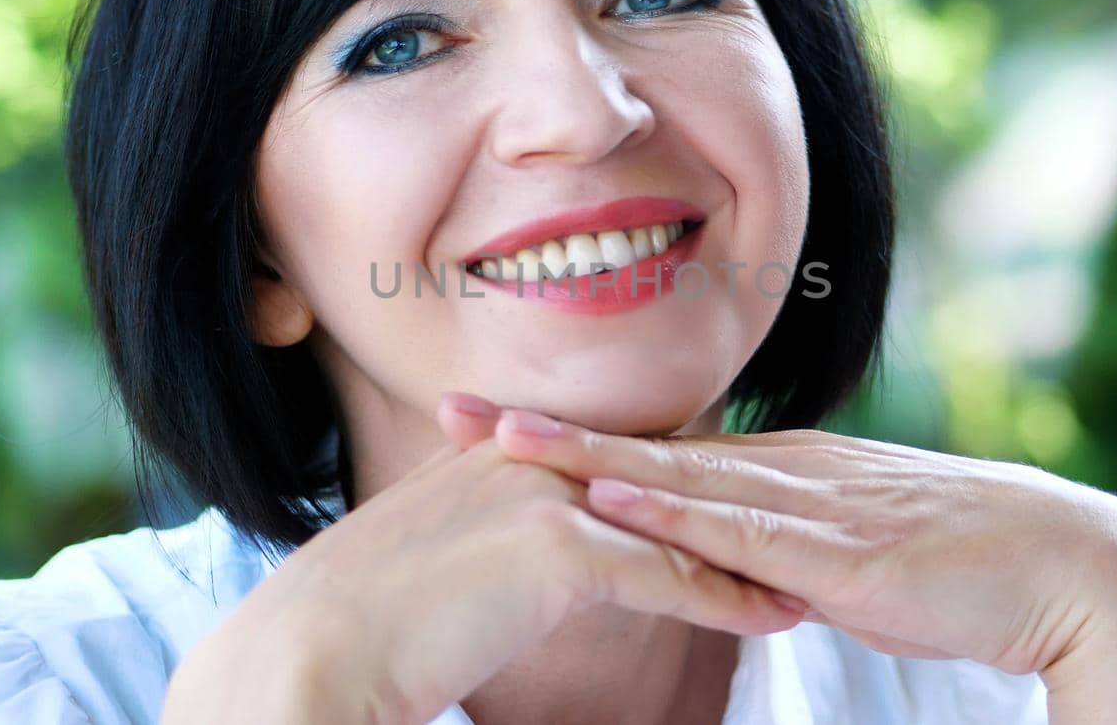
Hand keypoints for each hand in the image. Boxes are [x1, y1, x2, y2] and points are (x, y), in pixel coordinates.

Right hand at [160, 394, 804, 724]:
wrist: (305, 658)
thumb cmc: (353, 626)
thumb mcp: (428, 561)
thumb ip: (475, 541)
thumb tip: (497, 567)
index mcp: (495, 459)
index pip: (610, 466)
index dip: (673, 492)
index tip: (729, 512)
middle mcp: (525, 462)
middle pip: (654, 483)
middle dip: (726, 513)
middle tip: (797, 531)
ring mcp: (541, 497)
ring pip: (671, 525)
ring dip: (746, 555)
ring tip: (811, 577)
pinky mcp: (554, 549)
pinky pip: (664, 576)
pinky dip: (725, 599)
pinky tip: (774, 618)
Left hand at [443, 400, 1116, 722]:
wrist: (1070, 567)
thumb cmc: (961, 570)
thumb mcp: (850, 560)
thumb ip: (787, 558)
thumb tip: (732, 573)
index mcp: (782, 473)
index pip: (658, 453)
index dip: (570, 442)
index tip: (488, 432)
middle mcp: (783, 472)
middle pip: (643, 448)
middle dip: (544, 436)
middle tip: (449, 415)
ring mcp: (808, 503)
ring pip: (674, 476)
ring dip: (581, 459)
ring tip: (496, 445)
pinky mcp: (840, 548)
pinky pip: (739, 530)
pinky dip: (670, 515)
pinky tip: (611, 503)